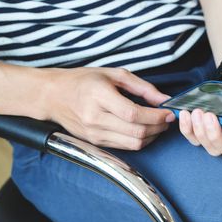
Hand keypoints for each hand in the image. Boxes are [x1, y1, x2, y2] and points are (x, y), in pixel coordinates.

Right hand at [42, 67, 174, 149]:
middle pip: (135, 132)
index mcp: (99, 96)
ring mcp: (93, 133)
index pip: (133, 114)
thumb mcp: (114, 74)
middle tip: (167, 119)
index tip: (168, 112)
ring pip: (132, 143)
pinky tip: (144, 130)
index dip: (155, 116)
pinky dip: (139, 140)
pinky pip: (124, 146)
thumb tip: (164, 99)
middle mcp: (95, 117)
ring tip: (158, 125)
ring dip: (151, 136)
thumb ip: (142, 87)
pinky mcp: (94, 142)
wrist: (53, 96)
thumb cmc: (83, 81)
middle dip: (158, 127)